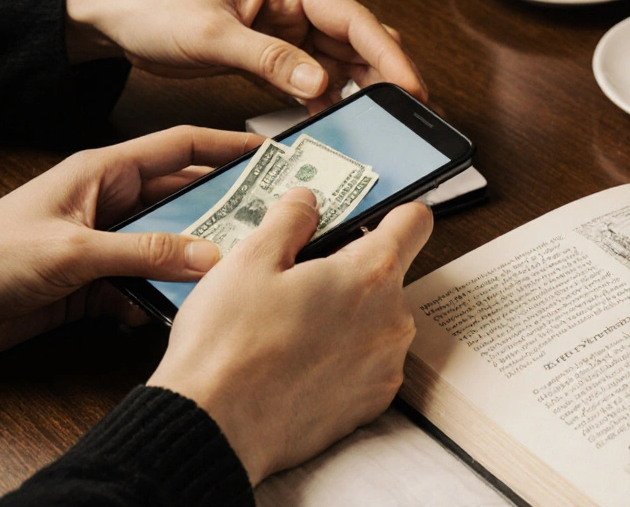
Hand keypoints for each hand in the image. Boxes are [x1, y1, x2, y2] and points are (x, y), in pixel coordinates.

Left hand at [0, 126, 264, 360]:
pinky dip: (162, 300)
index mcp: (103, 173)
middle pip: (183, 200)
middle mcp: (110, 205)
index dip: (226, 147)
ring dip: (195, 262)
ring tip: (239, 273)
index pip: (178, 147)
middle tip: (273, 223)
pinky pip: (145, 287)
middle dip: (226, 210)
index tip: (272, 154)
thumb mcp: (73, 250)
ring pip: (169, 247)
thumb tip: (210, 256)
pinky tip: (180, 313)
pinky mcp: (94, 286)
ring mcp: (104, 246)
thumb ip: (144, 251)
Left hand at [65, 0, 427, 112]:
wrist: (115, 15)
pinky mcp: (273, 55)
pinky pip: (312, 80)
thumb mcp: (212, 36)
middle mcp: (296, 4)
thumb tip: (321, 83)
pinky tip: (333, 124)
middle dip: (384, 76)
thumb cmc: (156, 7)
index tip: (412, 88)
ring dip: (358, 91)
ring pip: (340, 64)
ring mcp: (287, 30)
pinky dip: (324, 101)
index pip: (353, 20)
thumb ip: (270, 60)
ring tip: (378, 126)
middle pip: (357, 42)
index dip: (388, 56)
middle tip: (407, 117)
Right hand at [147, 188, 431, 484]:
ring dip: (345, 317)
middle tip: (297, 281)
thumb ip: (290, 219)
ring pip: (375, 321)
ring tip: (289, 327)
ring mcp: (386, 366)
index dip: (392, 213)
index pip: (414, 223)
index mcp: (370, 274)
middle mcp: (392, 320)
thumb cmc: (230, 344)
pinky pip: (367, 363)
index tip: (370, 217)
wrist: (215, 428)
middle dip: (348, 271)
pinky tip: (297, 362)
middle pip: (387, 275)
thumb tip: (307, 202)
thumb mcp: (250, 259)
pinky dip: (341, 358)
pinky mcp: (372, 403)